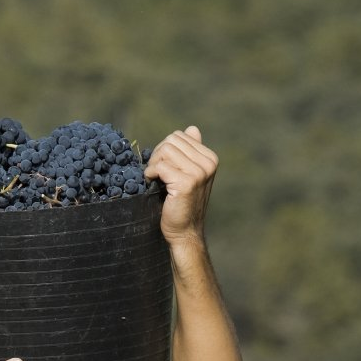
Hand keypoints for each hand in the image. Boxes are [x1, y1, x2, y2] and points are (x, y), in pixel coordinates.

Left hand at [144, 126, 217, 246]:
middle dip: (157, 154)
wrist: (185, 232)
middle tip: (155, 173)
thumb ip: (190, 152)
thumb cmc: (182, 204)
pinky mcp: (186, 183)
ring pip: (165, 150)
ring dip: (153, 163)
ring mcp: (199, 172)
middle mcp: (208, 163)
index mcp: (210, 158)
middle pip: (172, 140)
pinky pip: (160, 166)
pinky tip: (151, 183)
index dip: (164, 149)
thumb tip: (192, 128)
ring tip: (154, 178)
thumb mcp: (189, 174)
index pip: (180, 136)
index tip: (162, 167)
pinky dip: (150, 173)